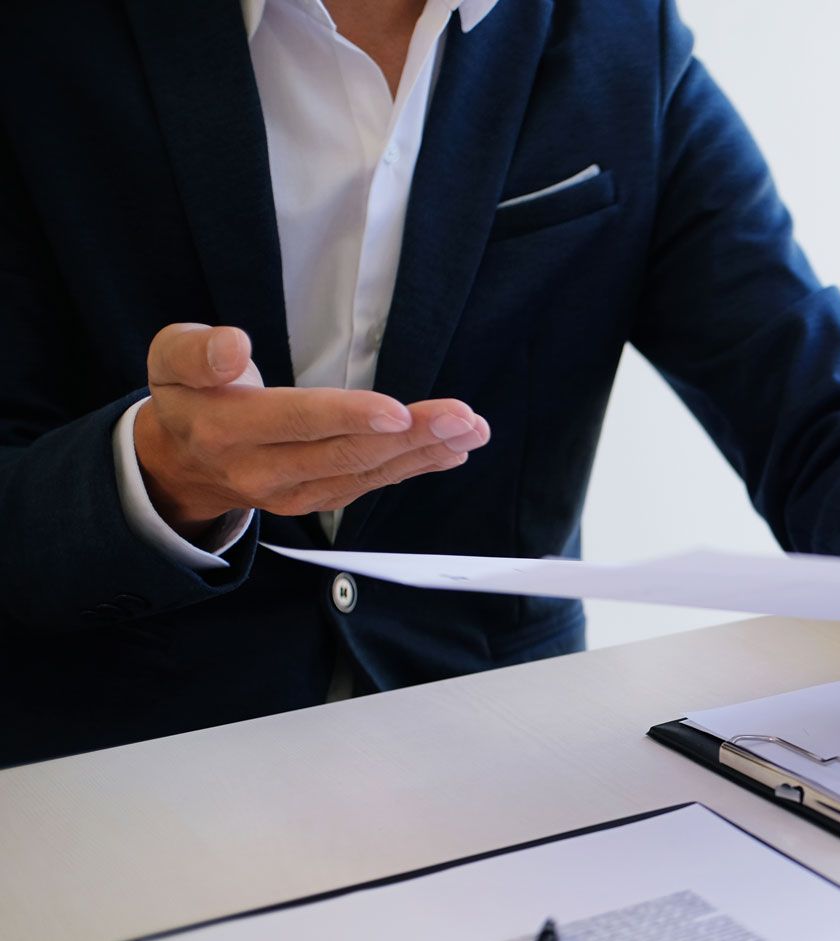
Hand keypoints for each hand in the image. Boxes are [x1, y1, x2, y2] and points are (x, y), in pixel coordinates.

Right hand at [132, 323, 489, 540]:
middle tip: (462, 416)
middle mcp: (262, 470)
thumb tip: (233, 346)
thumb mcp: (171, 357)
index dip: (347, 416)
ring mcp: (293, 492)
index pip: (295, 421)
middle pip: (345, 453)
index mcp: (225, 429)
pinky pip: (372, 484)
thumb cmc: (190, 394)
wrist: (182, 461)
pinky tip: (453, 451)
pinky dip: (415, 466)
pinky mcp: (317, 500)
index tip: (396, 411)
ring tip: (471, 430)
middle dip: (411, 435)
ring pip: (366, 473)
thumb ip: (198, 351)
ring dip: (425, 452)